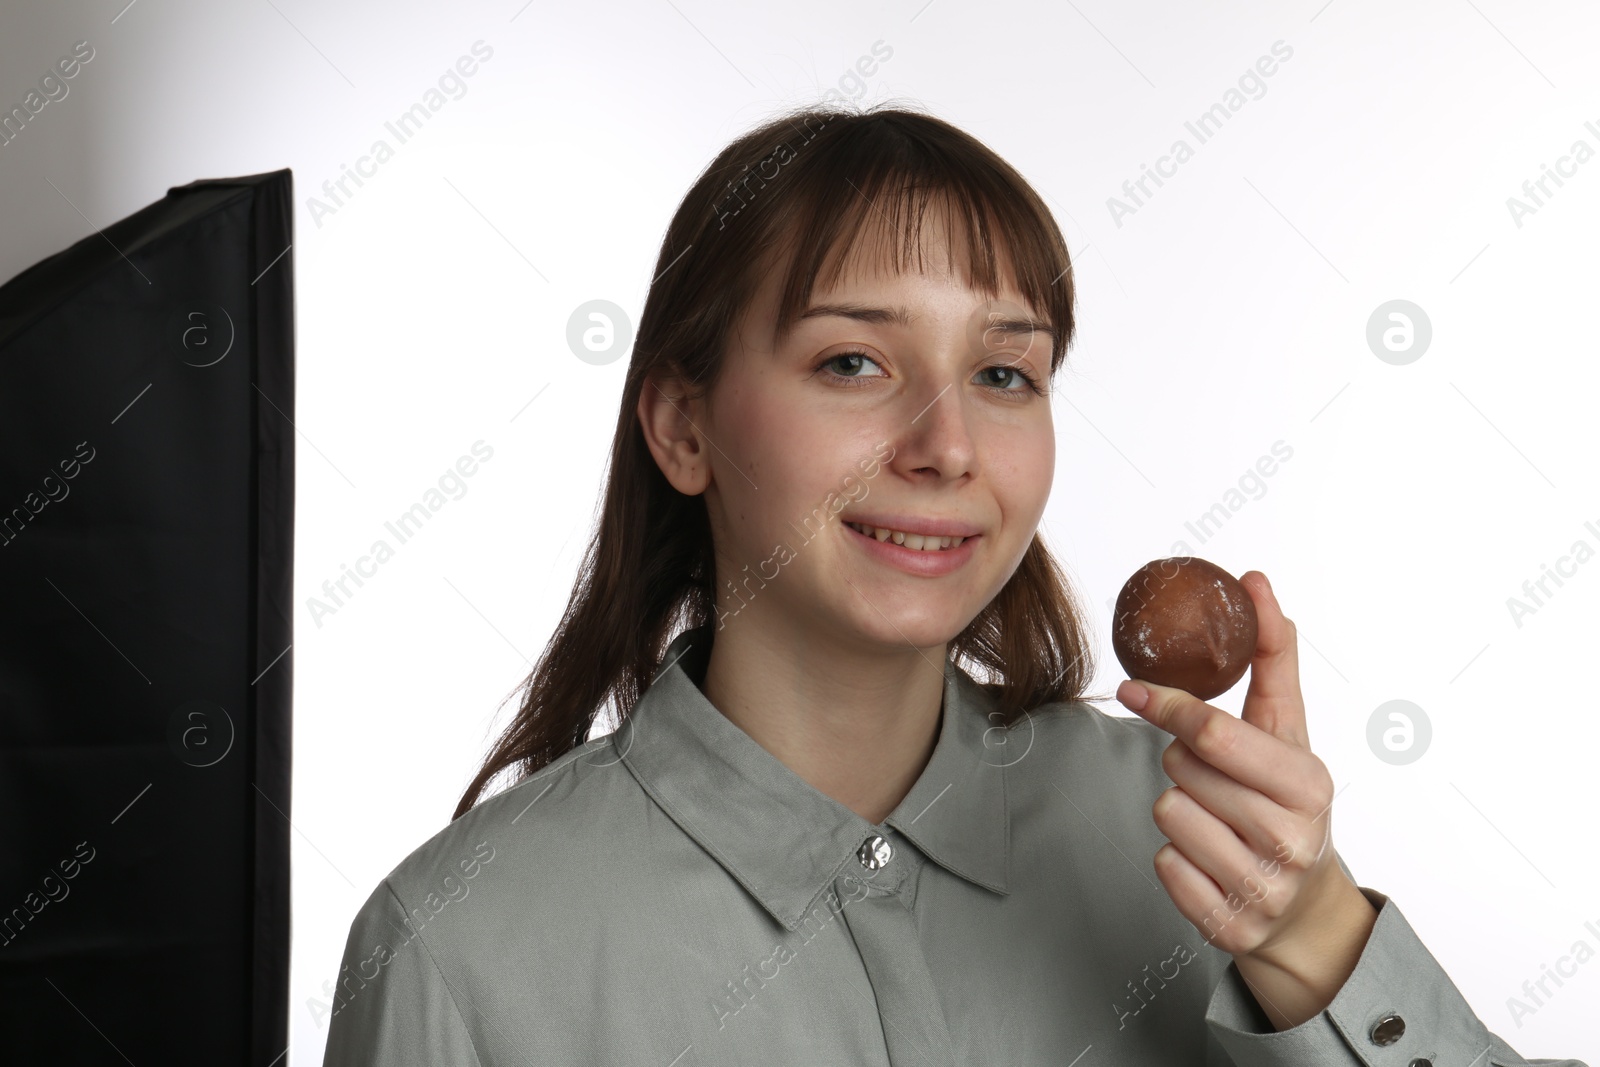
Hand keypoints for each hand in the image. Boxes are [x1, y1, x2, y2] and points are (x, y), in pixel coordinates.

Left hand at [1114, 570, 1375, 1027]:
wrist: (1305, 907)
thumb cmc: (1287, 799)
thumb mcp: (1289, 730)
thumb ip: (1272, 656)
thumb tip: (1257, 581)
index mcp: (1309, 785)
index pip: (1216, 735)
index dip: (1170, 707)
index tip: (1133, 688)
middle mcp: (1292, 840)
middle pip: (1182, 772)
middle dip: (1184, 763)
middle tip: (1213, 776)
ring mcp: (1262, 888)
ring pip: (1167, 814)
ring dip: (1180, 809)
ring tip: (1218, 818)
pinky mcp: (1228, 926)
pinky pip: (1163, 864)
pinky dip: (1176, 857)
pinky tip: (1210, 858)